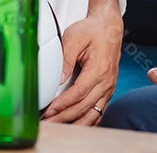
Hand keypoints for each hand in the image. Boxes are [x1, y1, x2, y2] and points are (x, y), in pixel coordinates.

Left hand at [43, 0, 120, 124]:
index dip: (63, 104)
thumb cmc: (92, 32)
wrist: (109, 29)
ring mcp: (108, 89)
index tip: (49, 110)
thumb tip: (58, 79)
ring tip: (57, 126)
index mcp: (99, 69)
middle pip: (84, 107)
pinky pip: (98, 112)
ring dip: (74, 123)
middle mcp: (106, 82)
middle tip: (47, 123)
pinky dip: (86, 122)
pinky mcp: (106, 92)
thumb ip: (66, 59)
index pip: (79, 93)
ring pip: (92, 114)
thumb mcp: (74, 37)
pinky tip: (73, 126)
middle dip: (64, 117)